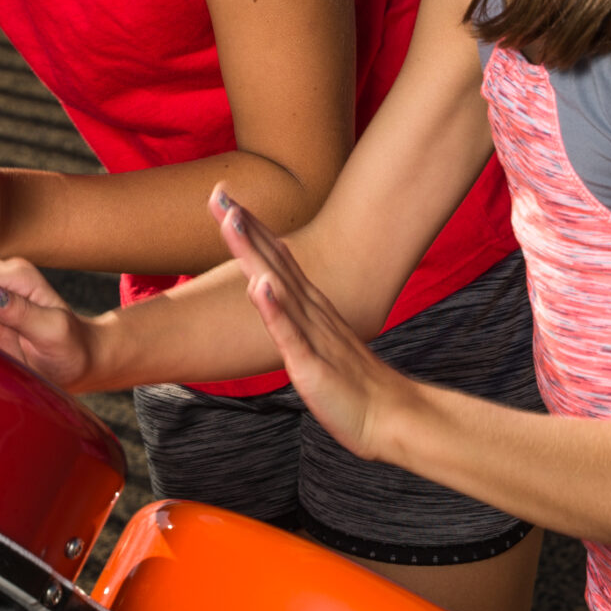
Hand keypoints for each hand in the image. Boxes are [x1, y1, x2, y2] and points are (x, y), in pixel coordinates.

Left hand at [214, 185, 411, 462]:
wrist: (390, 417)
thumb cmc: (351, 386)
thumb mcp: (317, 344)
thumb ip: (297, 321)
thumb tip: (276, 299)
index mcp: (310, 306)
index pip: (276, 258)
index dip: (250, 228)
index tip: (225, 197)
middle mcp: (311, 311)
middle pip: (272, 260)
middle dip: (243, 227)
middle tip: (219, 192)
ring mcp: (312, 335)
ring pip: (277, 286)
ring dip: (254, 253)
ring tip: (231, 220)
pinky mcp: (312, 364)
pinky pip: (290, 335)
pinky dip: (274, 309)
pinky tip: (260, 286)